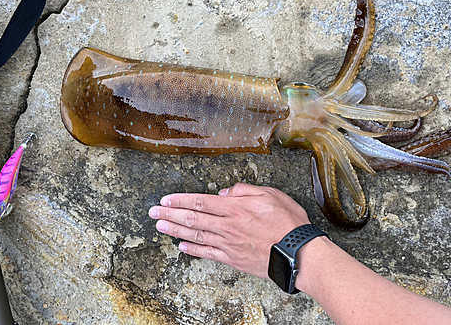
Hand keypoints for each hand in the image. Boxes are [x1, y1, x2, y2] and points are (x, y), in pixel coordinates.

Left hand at [148, 183, 310, 278]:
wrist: (298, 252)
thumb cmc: (288, 222)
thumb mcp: (271, 194)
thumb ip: (244, 190)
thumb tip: (223, 192)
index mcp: (235, 208)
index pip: (200, 201)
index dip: (180, 200)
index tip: (165, 200)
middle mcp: (226, 225)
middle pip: (192, 218)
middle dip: (170, 214)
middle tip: (152, 213)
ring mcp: (227, 244)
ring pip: (195, 235)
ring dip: (175, 230)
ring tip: (160, 226)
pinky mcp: (232, 258)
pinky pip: (207, 253)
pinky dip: (192, 249)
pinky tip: (181, 247)